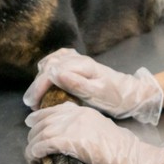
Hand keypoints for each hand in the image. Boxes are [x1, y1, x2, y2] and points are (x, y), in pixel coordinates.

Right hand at [22, 48, 162, 123]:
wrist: (132, 94)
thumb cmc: (116, 98)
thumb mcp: (97, 94)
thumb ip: (76, 84)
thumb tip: (54, 74)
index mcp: (82, 66)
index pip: (52, 72)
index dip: (39, 87)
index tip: (33, 104)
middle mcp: (79, 59)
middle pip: (49, 66)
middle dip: (37, 84)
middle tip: (31, 104)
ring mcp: (79, 60)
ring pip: (52, 61)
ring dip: (41, 76)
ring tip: (36, 94)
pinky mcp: (80, 64)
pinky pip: (59, 58)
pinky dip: (49, 65)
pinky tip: (46, 75)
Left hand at [25, 103, 163, 163]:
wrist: (130, 156)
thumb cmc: (121, 149)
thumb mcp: (101, 130)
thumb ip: (84, 128)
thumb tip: (68, 136)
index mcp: (85, 111)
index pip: (56, 109)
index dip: (40, 115)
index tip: (31, 120)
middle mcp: (78, 115)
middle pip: (47, 119)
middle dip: (34, 130)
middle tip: (30, 140)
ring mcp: (75, 127)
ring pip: (44, 131)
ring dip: (34, 142)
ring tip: (30, 150)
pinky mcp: (73, 141)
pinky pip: (47, 143)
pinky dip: (38, 148)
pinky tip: (35, 154)